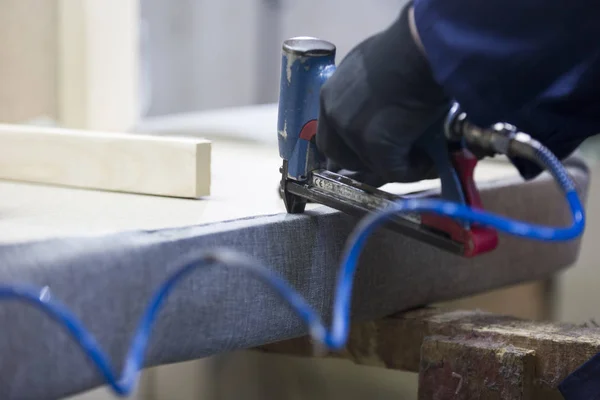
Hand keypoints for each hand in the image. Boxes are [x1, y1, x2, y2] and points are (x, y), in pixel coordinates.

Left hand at [315, 1, 450, 186]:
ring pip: (369, 164)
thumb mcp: (371, 68)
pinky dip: (413, 170)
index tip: (368, 154)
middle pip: (339, 156)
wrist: (423, 48)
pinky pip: (394, 171)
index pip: (329, 134)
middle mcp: (334, 113)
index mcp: (330, 94)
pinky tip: (429, 159)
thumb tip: (378, 111)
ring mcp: (352, 131)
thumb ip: (363, 93)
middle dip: (365, 163)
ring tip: (420, 157)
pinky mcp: (376, 146)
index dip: (348, 148)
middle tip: (392, 162)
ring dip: (394, 166)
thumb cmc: (406, 48)